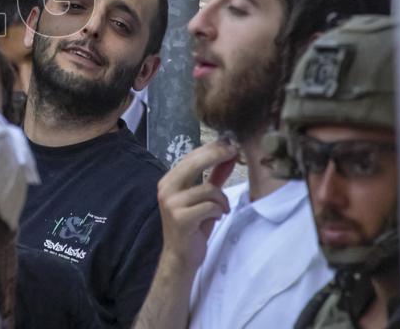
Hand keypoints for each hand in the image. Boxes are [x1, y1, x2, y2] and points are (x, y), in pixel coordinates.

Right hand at [155, 140, 237, 273]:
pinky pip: (210, 207)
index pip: (191, 157)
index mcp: (169, 181)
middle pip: (194, 163)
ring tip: (220, 210)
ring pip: (208, 189)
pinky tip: (215, 218)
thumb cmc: (193, 226)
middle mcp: (166, 188)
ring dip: (221, 201)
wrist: (181, 256)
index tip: (229, 143)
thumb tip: (228, 156)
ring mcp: (171, 203)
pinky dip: (218, 212)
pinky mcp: (180, 218)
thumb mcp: (205, 198)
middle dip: (216, 155)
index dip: (211, 149)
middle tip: (233, 151)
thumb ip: (215, 177)